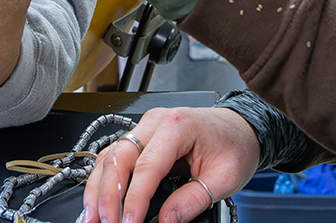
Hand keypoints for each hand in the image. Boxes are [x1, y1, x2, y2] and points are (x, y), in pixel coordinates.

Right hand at [85, 106, 260, 222]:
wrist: (241, 128)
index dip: (134, 200)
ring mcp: (145, 127)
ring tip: (93, 218)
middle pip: (120, 158)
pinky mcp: (141, 137)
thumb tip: (166, 220)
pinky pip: (114, 157)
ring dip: (98, 190)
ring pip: (110, 157)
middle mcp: (156, 121)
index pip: (147, 166)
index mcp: (178, 126)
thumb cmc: (234, 146)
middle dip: (108, 196)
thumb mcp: (224, 178)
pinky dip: (103, 180)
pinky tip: (97, 201)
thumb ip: (193, 200)